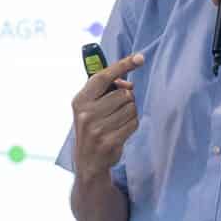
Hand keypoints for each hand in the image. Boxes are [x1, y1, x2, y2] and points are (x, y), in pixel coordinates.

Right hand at [71, 51, 144, 171]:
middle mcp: (86, 113)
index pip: (103, 77)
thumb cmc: (92, 128)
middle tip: (116, 110)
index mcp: (80, 100)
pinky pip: (133, 123)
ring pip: (131, 108)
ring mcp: (97, 129)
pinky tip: (121, 131)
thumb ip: (106, 91)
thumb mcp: (90, 107)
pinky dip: (131, 125)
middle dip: (126, 100)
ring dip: (130, 113)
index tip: (139, 58)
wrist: (88, 161)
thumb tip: (128, 83)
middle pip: (124, 94)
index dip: (122, 65)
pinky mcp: (109, 141)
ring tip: (117, 122)